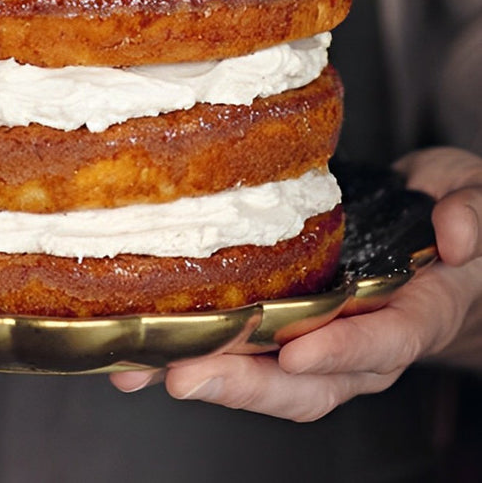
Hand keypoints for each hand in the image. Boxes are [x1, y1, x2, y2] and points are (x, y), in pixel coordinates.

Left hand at [110, 147, 481, 419]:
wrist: (433, 236)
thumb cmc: (449, 220)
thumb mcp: (473, 203)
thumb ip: (471, 215)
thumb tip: (456, 234)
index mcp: (414, 316)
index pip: (383, 343)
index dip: (342, 350)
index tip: (296, 352)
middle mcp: (361, 343)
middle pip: (307, 383)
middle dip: (245, 384)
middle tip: (184, 376)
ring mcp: (318, 338)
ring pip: (264, 375)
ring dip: (203, 374)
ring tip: (140, 371)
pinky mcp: (283, 323)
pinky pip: (241, 347)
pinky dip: (192, 350)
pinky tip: (140, 349)